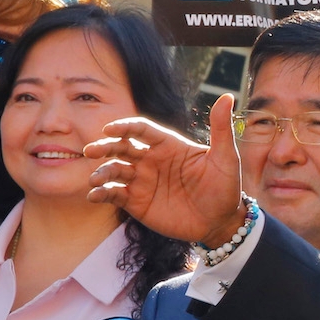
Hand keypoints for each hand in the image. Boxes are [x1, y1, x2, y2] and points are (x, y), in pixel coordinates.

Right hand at [86, 94, 247, 246]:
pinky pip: (114, 195)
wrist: (221, 222)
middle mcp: (150, 160)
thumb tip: (228, 96)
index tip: (110, 130)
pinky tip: (95, 195)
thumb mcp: (225, 158)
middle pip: (121, 147)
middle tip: (91, 150)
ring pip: (114, 171)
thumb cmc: (225, 187)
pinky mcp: (136, 202)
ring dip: (101, 173)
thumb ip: (221, 128)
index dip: (124, 127)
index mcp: (168, 145)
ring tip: (95, 179)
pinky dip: (101, 194)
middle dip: (105, 147)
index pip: (141, 129)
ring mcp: (142, 181)